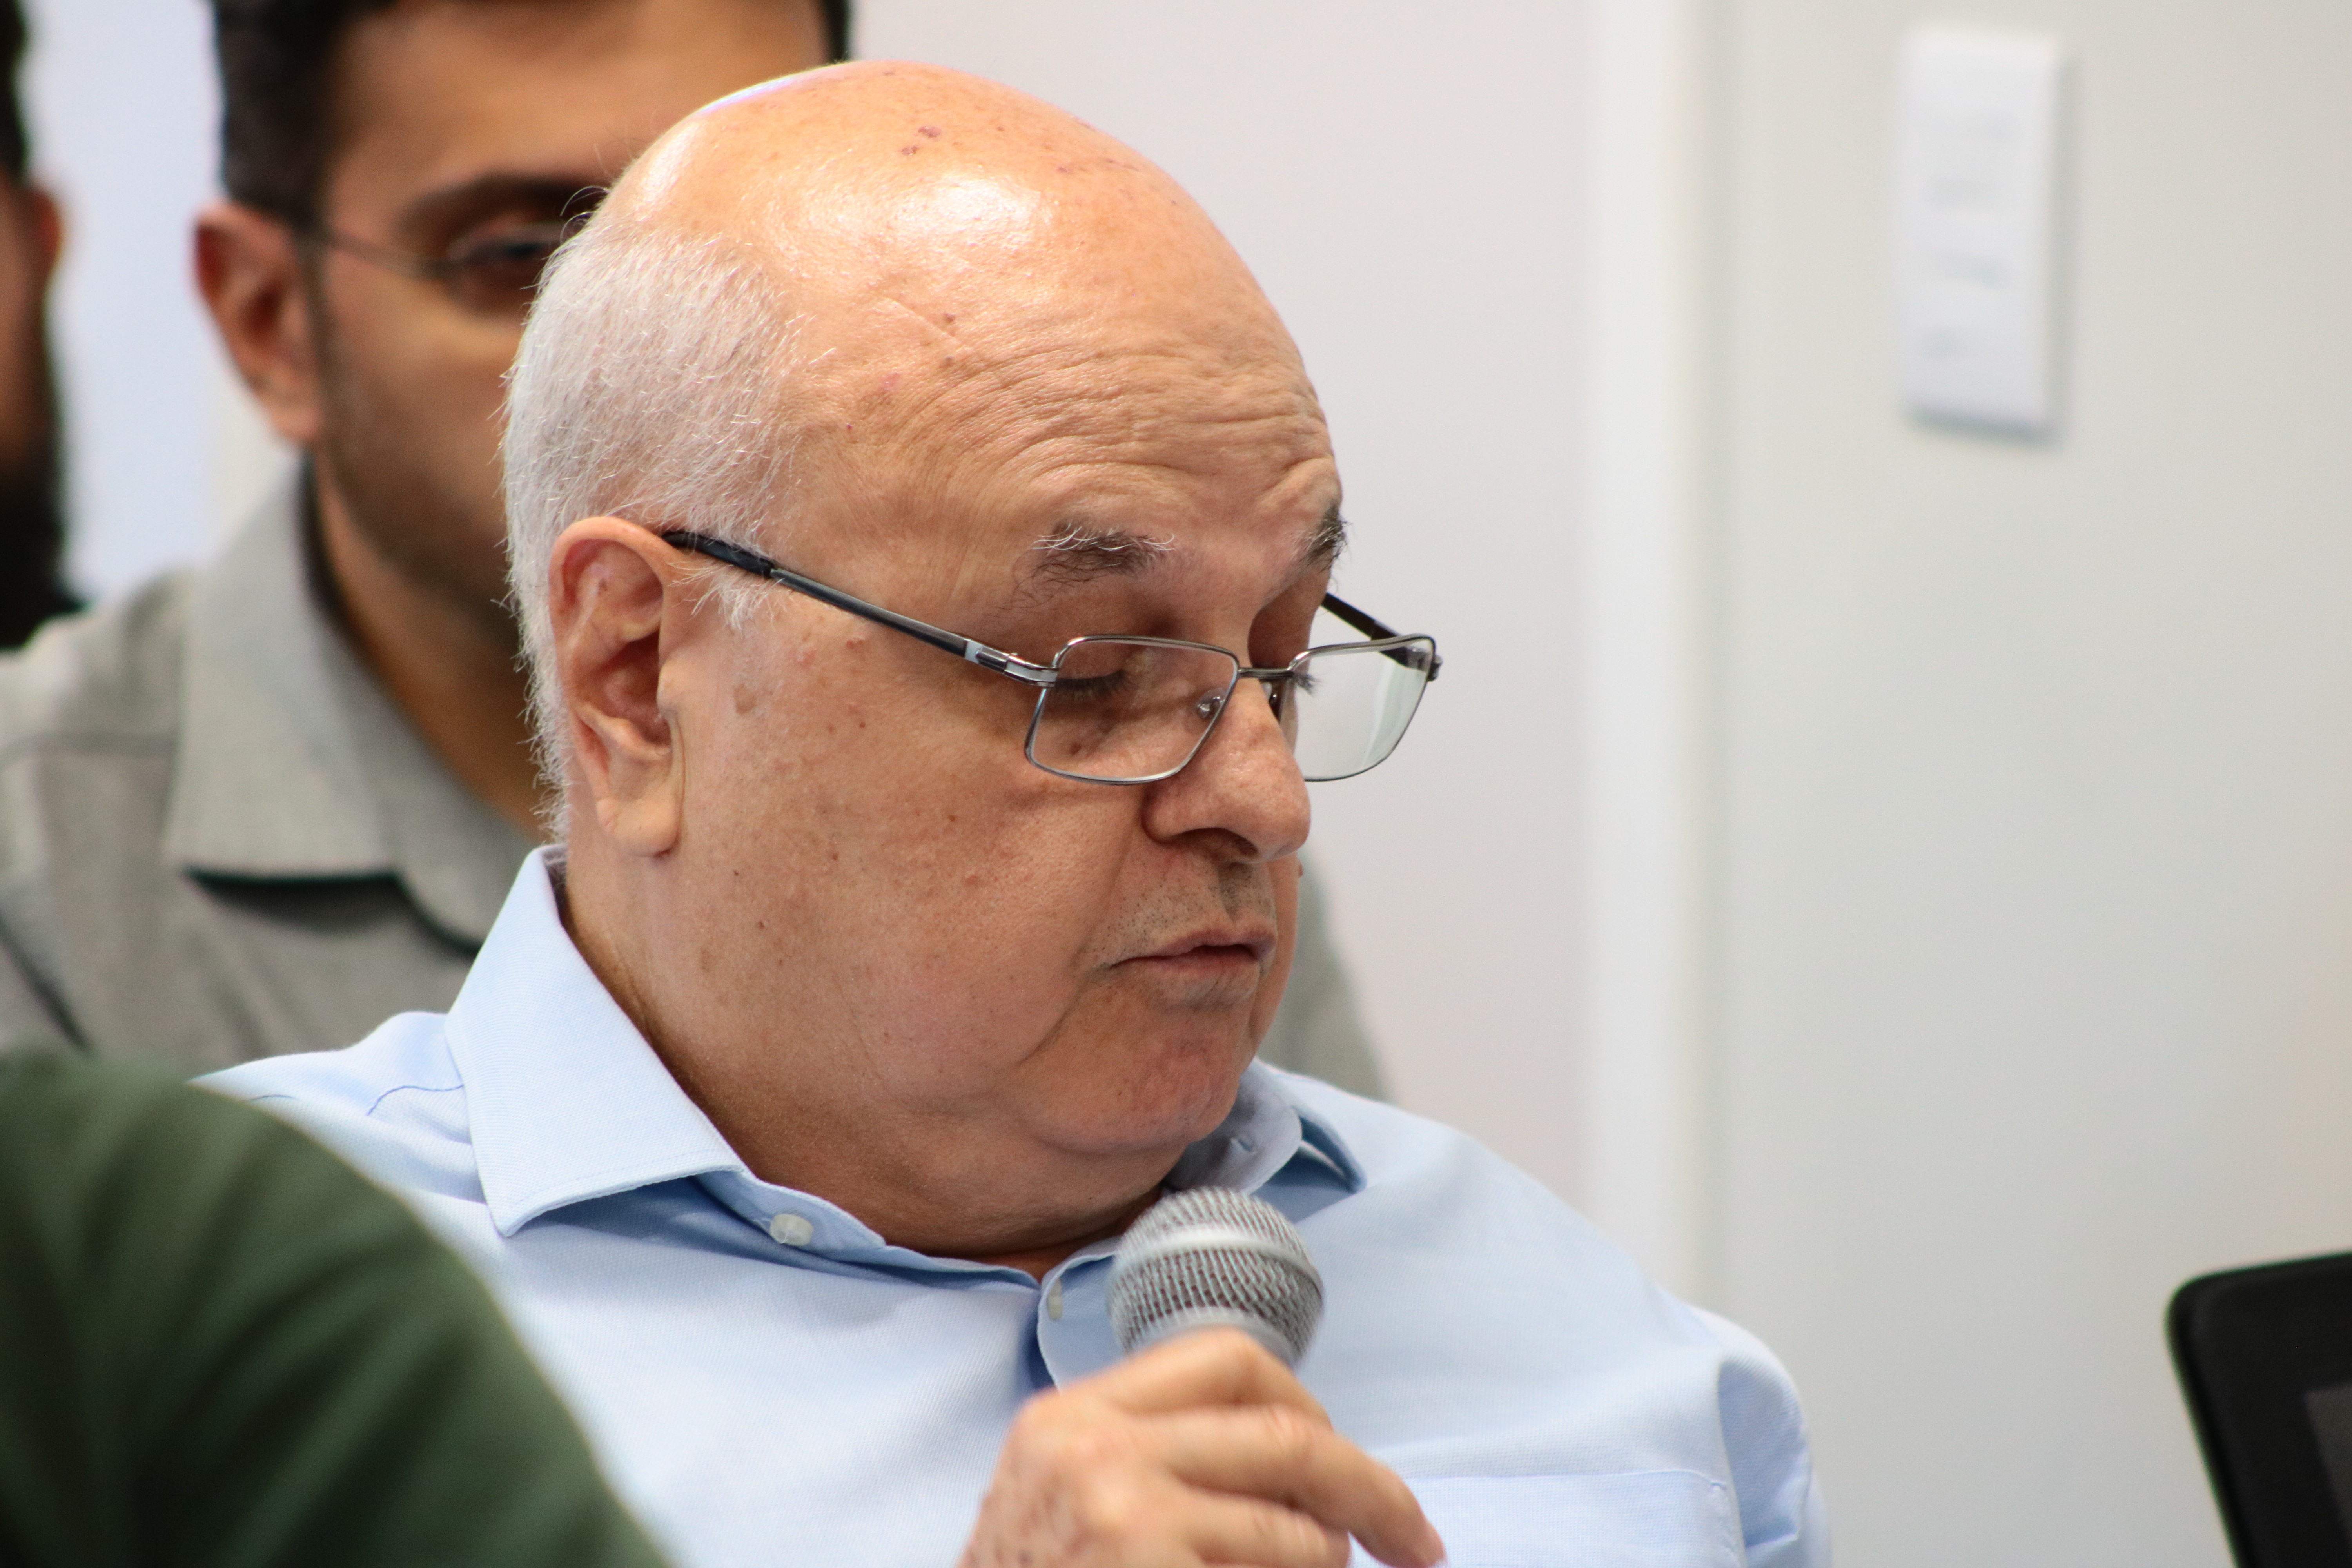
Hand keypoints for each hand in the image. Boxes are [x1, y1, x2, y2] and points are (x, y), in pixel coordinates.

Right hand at [959, 1329, 1444, 1567]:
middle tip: (1413, 1538)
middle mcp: (1092, 1445)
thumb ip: (1156, 1459)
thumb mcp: (1067, 1502)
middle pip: (1285, 1428)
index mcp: (1072, 1416)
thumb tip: (1296, 1458)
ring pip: (1295, 1522)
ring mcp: (1120, 1507)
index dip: (1305, 1406)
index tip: (1340, 1460)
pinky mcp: (1148, 1562)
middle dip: (1368, 1485)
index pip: (1227, 1358)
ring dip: (1328, 1566)